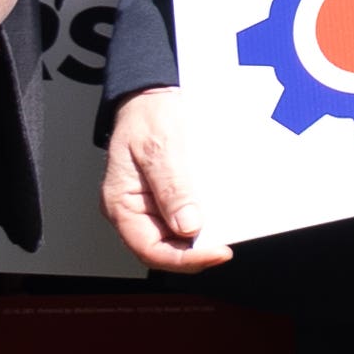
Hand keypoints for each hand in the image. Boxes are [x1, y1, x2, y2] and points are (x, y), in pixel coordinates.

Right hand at [103, 90, 230, 272]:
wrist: (156, 94)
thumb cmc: (148, 116)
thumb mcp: (159, 147)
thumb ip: (172, 187)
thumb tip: (188, 226)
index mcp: (121, 204)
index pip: (149, 249)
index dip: (183, 259)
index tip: (217, 253)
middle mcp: (137, 210)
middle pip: (167, 247)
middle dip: (198, 250)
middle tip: (229, 245)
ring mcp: (156, 203)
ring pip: (181, 234)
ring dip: (206, 235)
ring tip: (232, 228)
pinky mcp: (174, 194)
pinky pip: (191, 213)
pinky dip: (210, 216)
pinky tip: (227, 211)